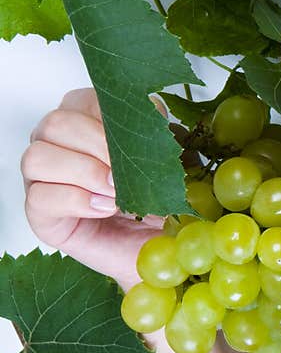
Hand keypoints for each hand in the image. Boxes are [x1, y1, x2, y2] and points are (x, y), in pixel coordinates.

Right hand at [21, 88, 167, 290]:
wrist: (164, 253)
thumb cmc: (163, 207)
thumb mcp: (171, 166)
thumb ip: (158, 135)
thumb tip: (153, 108)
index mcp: (89, 126)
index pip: (81, 100)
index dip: (109, 117)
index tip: (140, 141)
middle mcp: (61, 148)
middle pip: (56, 123)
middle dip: (96, 144)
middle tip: (126, 172)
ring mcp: (46, 181)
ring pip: (37, 157)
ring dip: (83, 171)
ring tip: (117, 193)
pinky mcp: (43, 216)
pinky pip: (39, 197)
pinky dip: (76, 200)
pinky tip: (106, 209)